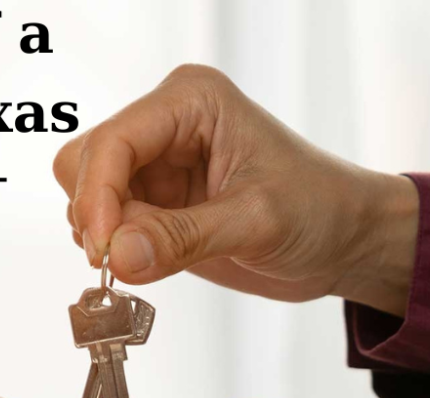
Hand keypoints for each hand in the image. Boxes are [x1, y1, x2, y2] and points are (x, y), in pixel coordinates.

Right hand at [54, 64, 419, 314]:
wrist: (345, 241)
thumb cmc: (320, 210)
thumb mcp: (256, 222)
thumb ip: (182, 237)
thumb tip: (117, 256)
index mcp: (192, 101)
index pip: (114, 140)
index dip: (97, 196)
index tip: (104, 251)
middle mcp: (165, 123)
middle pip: (85, 163)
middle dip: (97, 216)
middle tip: (123, 262)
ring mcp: (157, 164)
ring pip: (86, 195)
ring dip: (105, 236)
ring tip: (149, 262)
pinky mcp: (156, 202)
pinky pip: (108, 225)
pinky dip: (115, 250)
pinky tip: (149, 264)